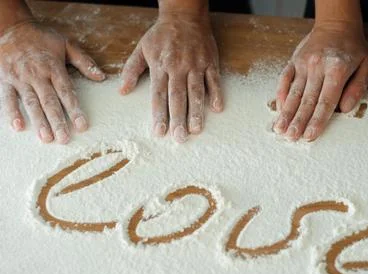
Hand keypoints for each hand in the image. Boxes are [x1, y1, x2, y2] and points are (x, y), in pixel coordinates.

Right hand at [0, 21, 104, 143]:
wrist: (10, 26)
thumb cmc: (41, 37)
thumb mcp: (66, 44)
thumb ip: (84, 61)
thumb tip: (101, 77)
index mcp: (53, 67)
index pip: (67, 92)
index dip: (74, 110)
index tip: (82, 125)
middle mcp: (37, 75)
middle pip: (49, 102)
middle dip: (57, 122)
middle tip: (64, 139)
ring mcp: (20, 78)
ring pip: (31, 103)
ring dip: (38, 121)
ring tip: (46, 138)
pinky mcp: (5, 80)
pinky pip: (7, 97)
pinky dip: (11, 112)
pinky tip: (18, 126)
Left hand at [120, 9, 222, 142]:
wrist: (184, 14)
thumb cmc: (161, 34)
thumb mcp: (141, 48)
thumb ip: (132, 70)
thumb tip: (122, 91)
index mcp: (160, 66)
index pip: (159, 95)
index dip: (159, 114)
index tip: (159, 132)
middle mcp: (178, 67)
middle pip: (178, 97)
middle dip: (178, 119)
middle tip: (179, 138)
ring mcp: (196, 65)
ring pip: (196, 91)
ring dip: (197, 111)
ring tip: (196, 129)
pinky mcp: (210, 61)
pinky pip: (214, 80)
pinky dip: (216, 93)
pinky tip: (217, 108)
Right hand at [274, 22, 367, 140]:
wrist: (336, 24)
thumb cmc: (354, 49)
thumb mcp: (367, 66)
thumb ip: (357, 88)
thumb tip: (345, 110)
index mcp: (337, 69)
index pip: (326, 100)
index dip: (317, 120)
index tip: (310, 135)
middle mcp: (317, 67)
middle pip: (306, 99)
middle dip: (298, 121)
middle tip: (291, 138)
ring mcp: (303, 64)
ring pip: (293, 92)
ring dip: (286, 112)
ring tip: (279, 129)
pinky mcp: (294, 61)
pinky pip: (284, 79)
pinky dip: (281, 95)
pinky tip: (279, 109)